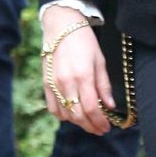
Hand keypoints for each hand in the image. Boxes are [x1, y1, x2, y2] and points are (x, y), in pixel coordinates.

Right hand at [41, 7, 114, 135]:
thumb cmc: (84, 41)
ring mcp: (53, 84)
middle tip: (100, 129)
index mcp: (83, 76)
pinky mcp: (45, 84)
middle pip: (78, 115)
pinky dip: (63, 115)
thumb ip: (103, 86)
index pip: (91, 108)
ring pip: (65, 114)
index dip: (100, 122)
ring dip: (78, 122)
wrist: (61, 27)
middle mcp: (66, 83)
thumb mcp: (100, 61)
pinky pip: (53, 108)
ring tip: (89, 122)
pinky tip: (72, 114)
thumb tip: (110, 106)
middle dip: (90, 126)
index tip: (106, 127)